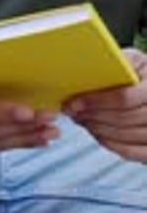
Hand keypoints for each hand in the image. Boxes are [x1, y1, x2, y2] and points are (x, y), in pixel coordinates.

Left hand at [63, 47, 146, 162]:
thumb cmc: (141, 72)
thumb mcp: (133, 61)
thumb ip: (114, 64)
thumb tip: (82, 74)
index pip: (124, 98)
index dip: (96, 102)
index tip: (74, 102)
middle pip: (122, 119)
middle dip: (92, 117)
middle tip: (72, 112)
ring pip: (125, 136)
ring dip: (98, 130)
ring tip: (82, 119)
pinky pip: (132, 152)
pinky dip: (111, 143)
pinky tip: (97, 133)